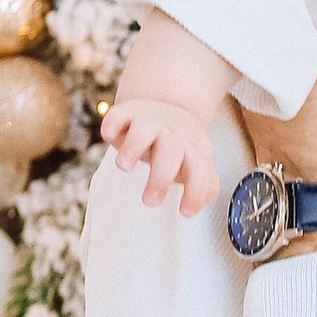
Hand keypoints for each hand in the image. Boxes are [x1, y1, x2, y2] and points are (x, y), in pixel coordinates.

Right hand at [100, 96, 218, 217]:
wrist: (172, 104)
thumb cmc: (181, 143)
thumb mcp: (197, 160)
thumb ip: (205, 182)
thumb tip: (206, 198)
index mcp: (193, 148)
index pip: (199, 171)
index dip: (195, 192)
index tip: (185, 212)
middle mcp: (171, 135)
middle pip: (171, 153)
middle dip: (160, 178)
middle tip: (149, 201)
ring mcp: (149, 122)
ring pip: (143, 132)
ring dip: (133, 148)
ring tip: (123, 167)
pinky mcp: (127, 113)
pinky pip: (119, 115)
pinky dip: (113, 124)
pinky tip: (109, 136)